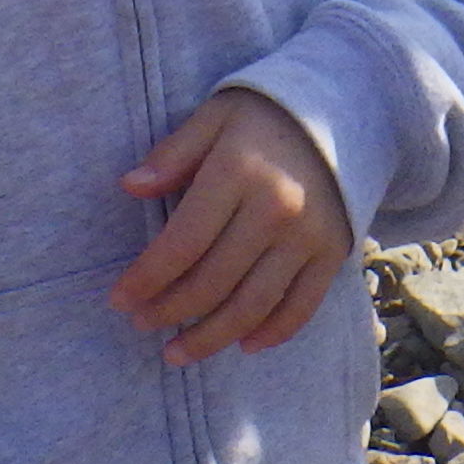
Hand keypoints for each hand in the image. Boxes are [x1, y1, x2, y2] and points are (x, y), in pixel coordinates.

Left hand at [112, 88, 349, 364]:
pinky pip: (301, 308)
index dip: (147, 279)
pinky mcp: (334, 253)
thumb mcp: (214, 116)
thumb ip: (173, 154)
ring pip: (251, 306)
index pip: (182, 243)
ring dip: (210, 337)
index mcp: (238, 173)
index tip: (119, 299)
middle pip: (212, 282)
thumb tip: (130, 186)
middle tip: (141, 322)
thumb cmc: (264, 115)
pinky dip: (271, 334)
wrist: (344, 110)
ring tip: (176, 352)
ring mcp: (308, 238)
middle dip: (169, 311)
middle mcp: (276, 211)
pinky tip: (242, 346)